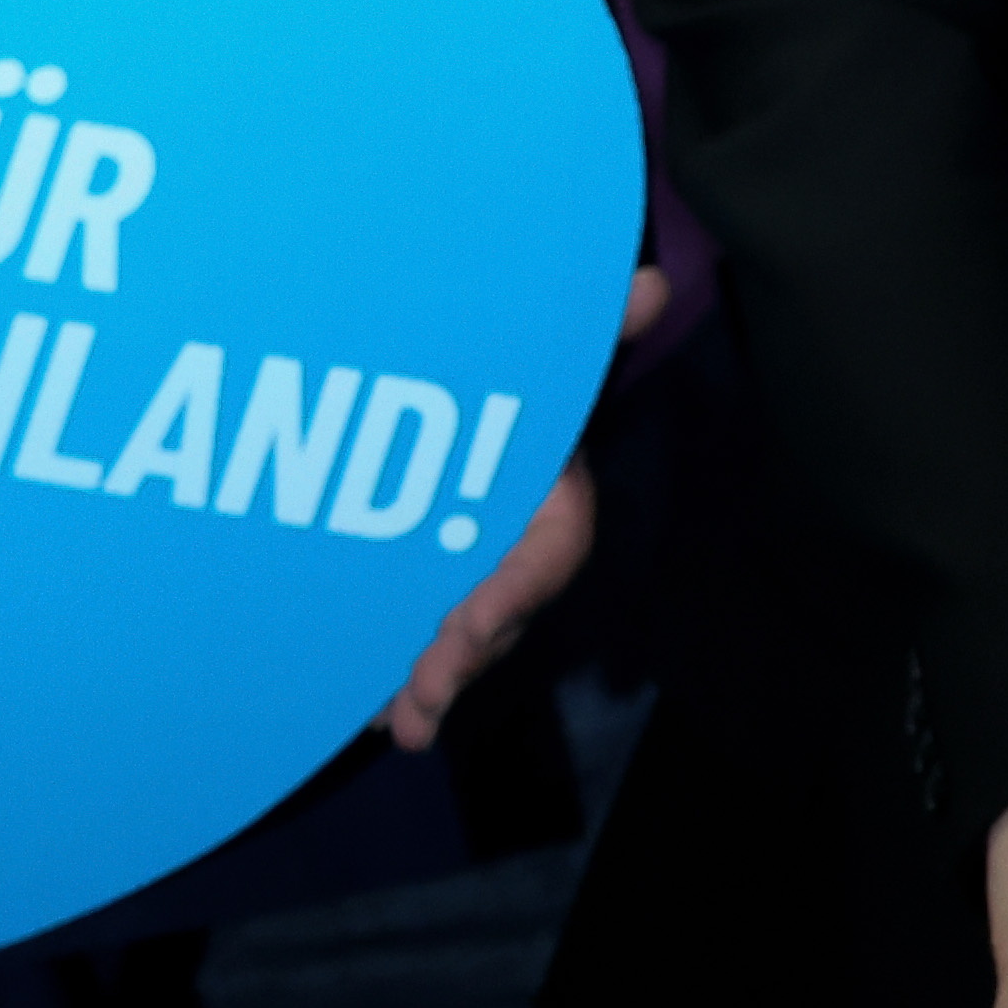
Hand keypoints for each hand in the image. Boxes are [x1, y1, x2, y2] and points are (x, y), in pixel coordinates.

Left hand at [378, 264, 658, 746]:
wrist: (450, 373)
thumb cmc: (503, 361)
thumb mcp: (538, 344)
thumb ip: (588, 322)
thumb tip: (649, 282)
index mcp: (544, 492)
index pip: (548, 549)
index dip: (517, 586)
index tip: (475, 619)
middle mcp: (511, 539)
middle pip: (496, 609)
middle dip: (460, 658)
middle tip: (420, 698)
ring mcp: (469, 564)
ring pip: (454, 633)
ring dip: (425, 681)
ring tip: (394, 725)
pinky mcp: (423, 574)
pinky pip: (413, 627)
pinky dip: (388, 670)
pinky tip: (358, 712)